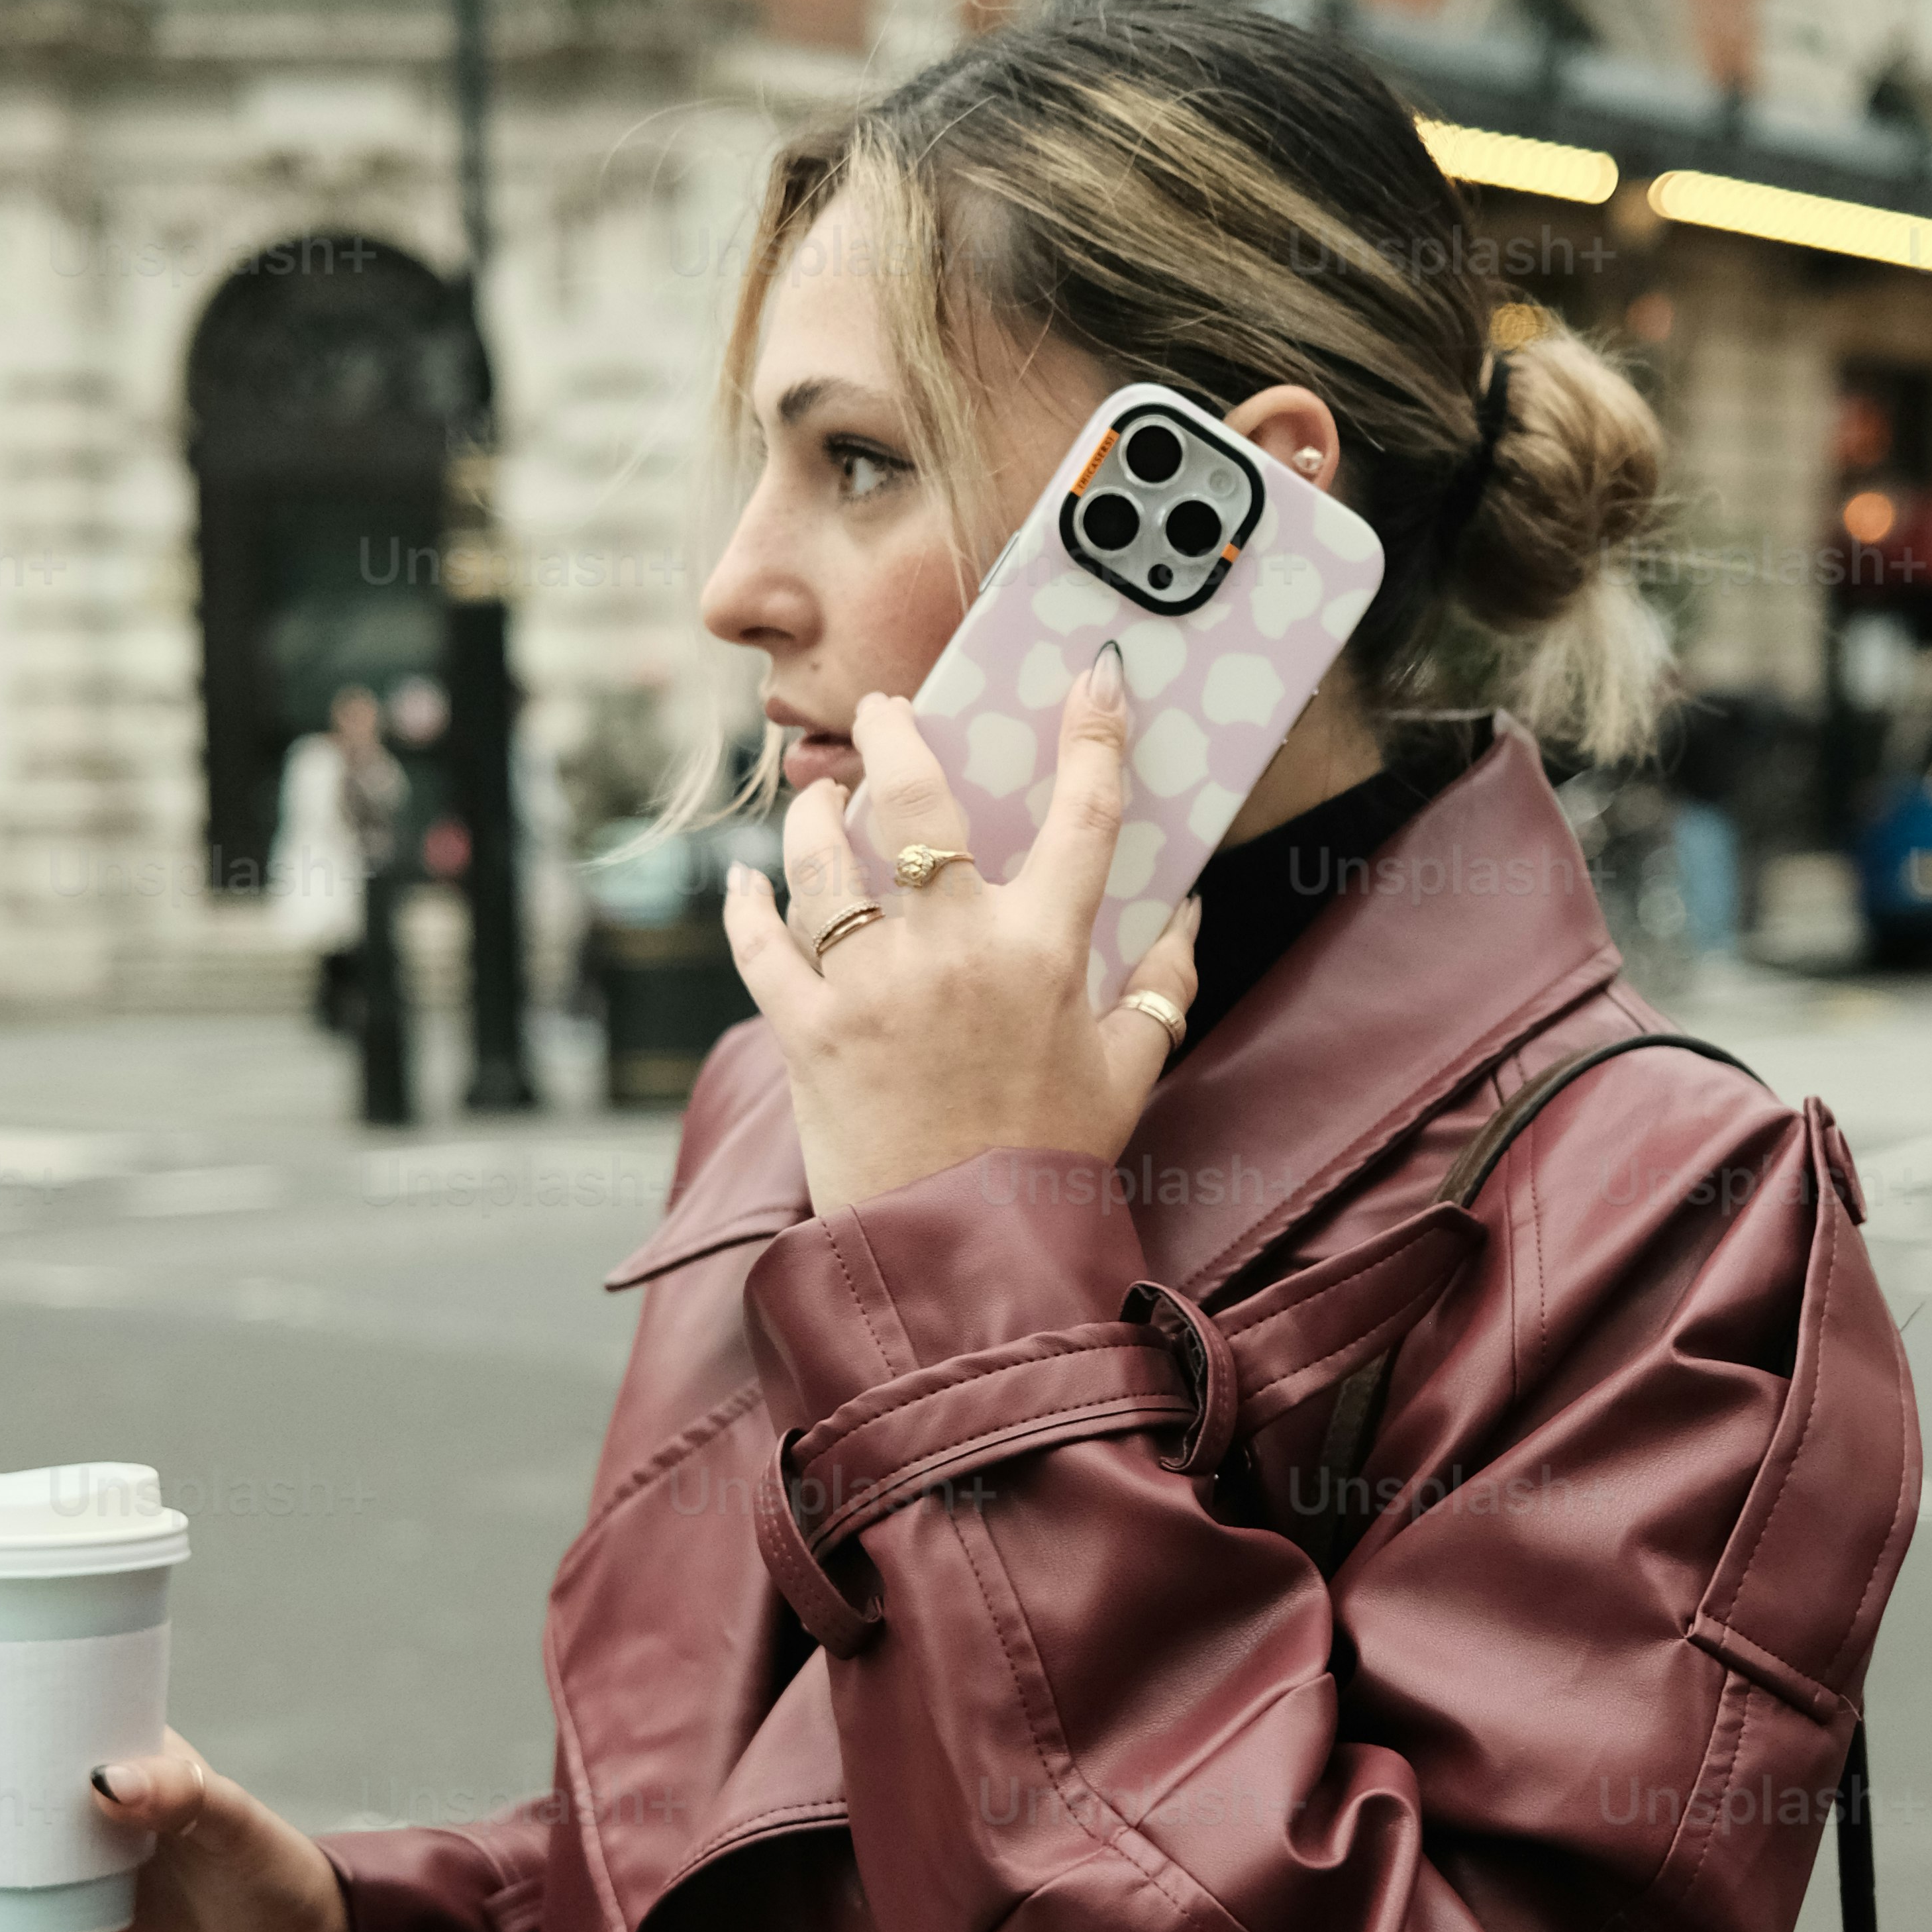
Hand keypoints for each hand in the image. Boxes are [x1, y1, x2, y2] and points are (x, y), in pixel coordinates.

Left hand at [721, 655, 1201, 1217]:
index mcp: (1045, 951)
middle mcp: (955, 949)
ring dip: (814, 812)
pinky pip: (759, 942)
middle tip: (884, 711)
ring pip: (824, 856)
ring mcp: (872, 984)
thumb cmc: (1048, 1161)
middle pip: (919, 795)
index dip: (1094, 735)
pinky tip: (746, 879)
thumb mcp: (1126, 1072)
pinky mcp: (807, 1028)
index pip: (1083, 816)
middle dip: (895, 730)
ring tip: (818, 798)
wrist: (961, 1252)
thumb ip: (1161, 983)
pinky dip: (744, 903)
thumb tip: (1186, 911)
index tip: (1093, 679)